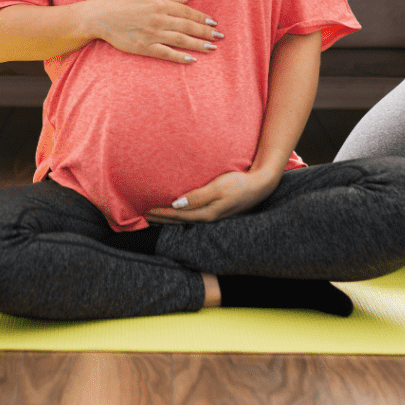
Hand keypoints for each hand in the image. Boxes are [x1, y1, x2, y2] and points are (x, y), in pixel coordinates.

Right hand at [87, 0, 223, 64]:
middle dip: (205, 32)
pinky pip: (166, 53)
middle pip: (187, 26)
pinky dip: (179, 56)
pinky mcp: (144, 47)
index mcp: (160, 4)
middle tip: (220, 37)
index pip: (187, 12)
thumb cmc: (125, 4)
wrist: (102, 17)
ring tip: (212, 48)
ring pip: (180, 39)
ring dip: (198, 44)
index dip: (202, 18)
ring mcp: (152, 33)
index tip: (214, 23)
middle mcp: (159, 18)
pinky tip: (192, 59)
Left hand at [143, 168, 281, 223]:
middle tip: (144, 215)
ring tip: (156, 216)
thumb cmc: (239, 183)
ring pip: (185, 219)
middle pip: (179, 221)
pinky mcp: (217, 211)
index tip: (146, 211)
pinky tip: (178, 210)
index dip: (161, 214)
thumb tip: (177, 204)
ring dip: (170, 218)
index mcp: (206, 214)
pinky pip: (193, 215)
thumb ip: (197, 196)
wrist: (260, 185)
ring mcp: (213, 215)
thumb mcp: (218, 187)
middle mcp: (208, 218)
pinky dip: (181, 214)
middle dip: (161, 219)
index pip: (178, 216)